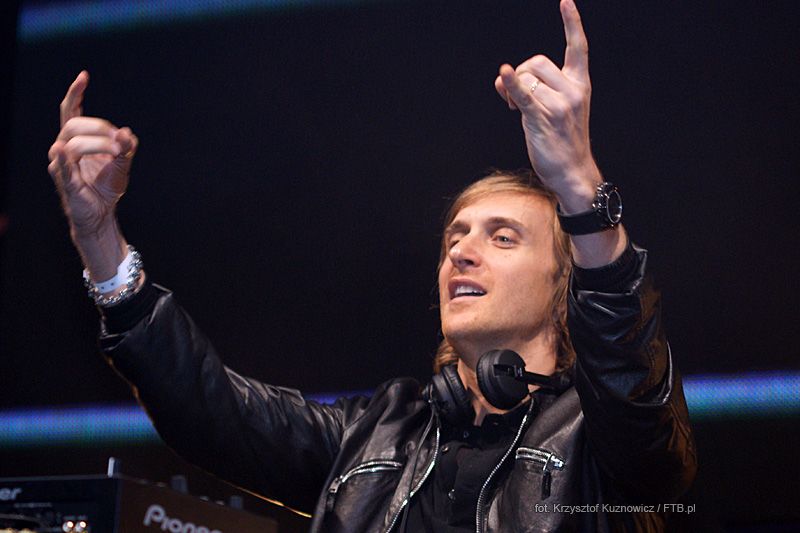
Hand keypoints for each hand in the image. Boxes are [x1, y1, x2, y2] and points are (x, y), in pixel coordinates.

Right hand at [48, 71, 137, 235]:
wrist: (101, 213)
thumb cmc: (106, 186)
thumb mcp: (123, 163)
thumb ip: (126, 147)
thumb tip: (127, 133)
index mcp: (75, 140)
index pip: (70, 111)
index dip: (75, 93)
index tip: (84, 76)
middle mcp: (63, 148)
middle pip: (73, 124)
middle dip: (99, 127)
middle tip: (120, 140)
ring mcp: (61, 165)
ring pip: (72, 142)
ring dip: (98, 143)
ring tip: (118, 153)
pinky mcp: (65, 181)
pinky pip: (62, 167)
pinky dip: (63, 158)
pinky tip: (62, 150)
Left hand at [494, 0, 599, 212]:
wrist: (572, 171)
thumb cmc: (562, 141)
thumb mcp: (554, 108)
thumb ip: (531, 88)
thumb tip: (501, 76)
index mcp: (580, 84)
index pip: (578, 47)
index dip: (572, 23)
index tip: (565, 1)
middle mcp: (573, 90)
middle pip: (536, 62)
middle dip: (521, 75)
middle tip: (515, 98)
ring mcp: (559, 104)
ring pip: (526, 77)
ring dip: (512, 89)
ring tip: (513, 108)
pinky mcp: (542, 117)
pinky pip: (523, 94)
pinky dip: (510, 84)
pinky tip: (503, 76)